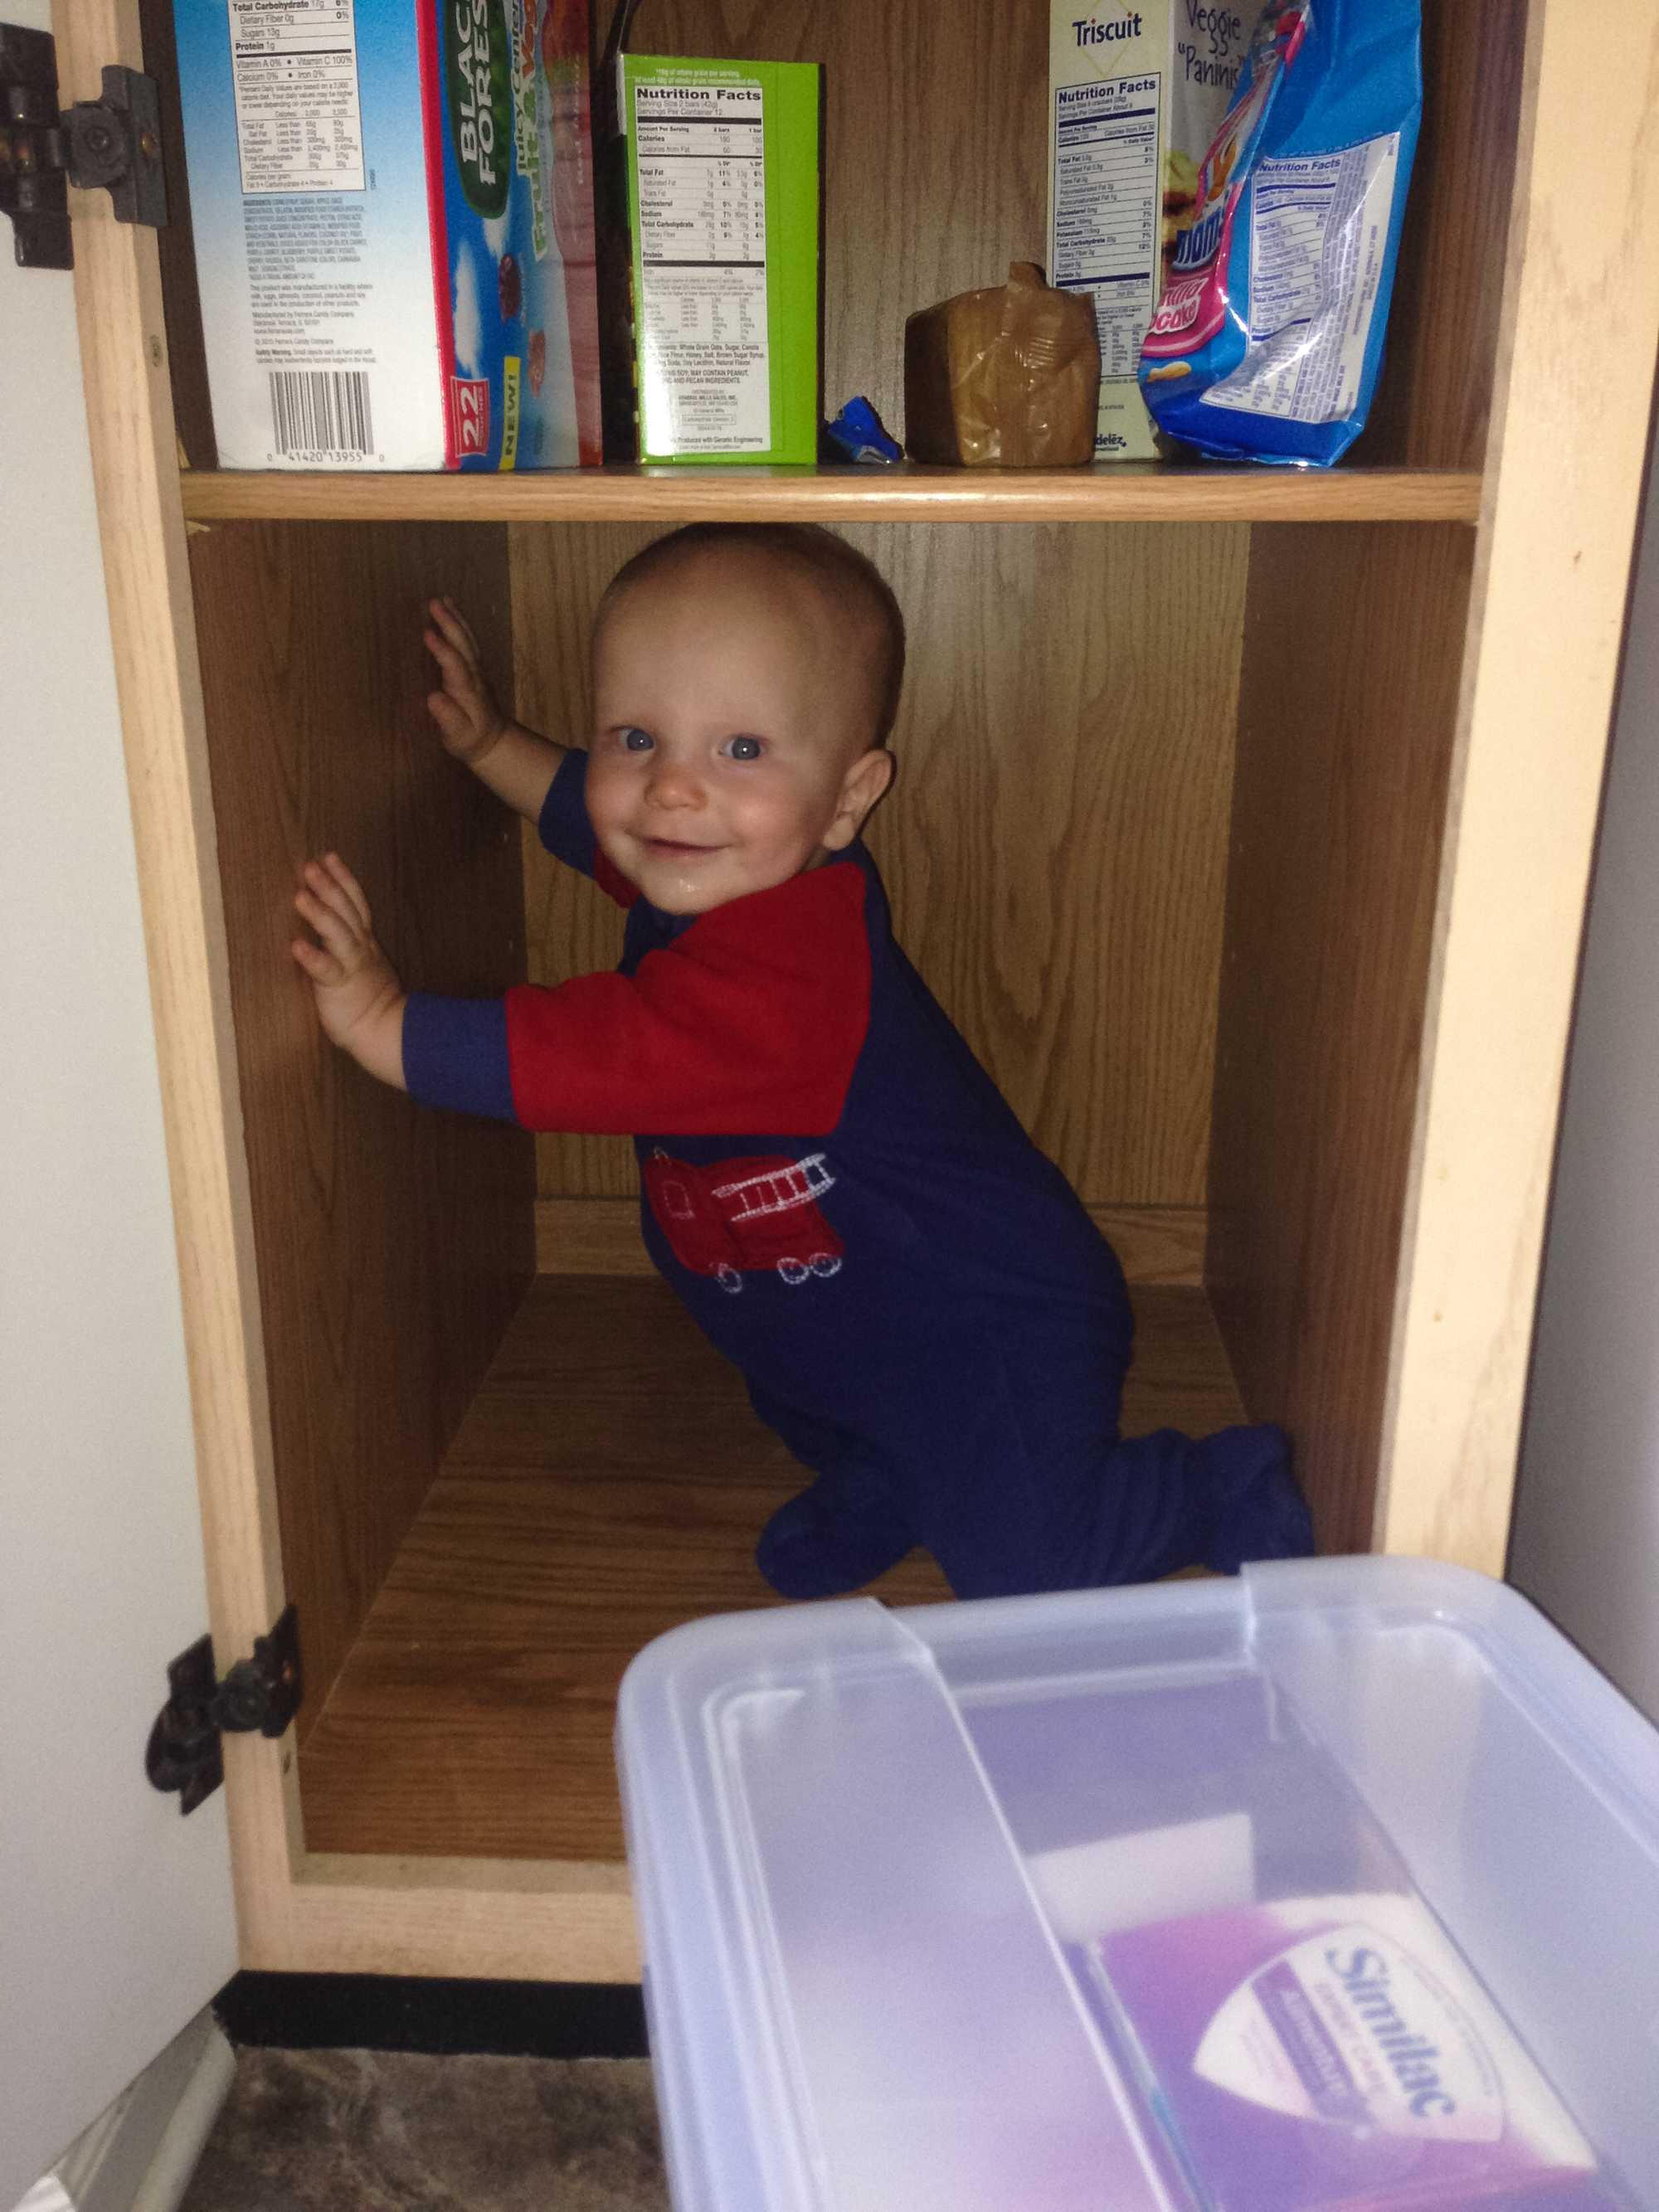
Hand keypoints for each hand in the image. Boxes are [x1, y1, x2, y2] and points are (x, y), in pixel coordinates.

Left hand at [292, 854, 407, 1090]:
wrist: (387, 1031)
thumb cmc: (371, 1001)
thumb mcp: (365, 965)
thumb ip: (349, 947)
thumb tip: (330, 931)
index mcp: (365, 942)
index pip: (356, 903)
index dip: (343, 879)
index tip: (329, 857)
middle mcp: (360, 948)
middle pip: (346, 910)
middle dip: (330, 886)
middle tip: (312, 865)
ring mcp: (351, 965)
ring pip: (338, 932)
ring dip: (320, 912)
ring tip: (301, 895)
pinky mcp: (339, 986)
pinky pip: (325, 969)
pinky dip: (312, 957)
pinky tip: (296, 946)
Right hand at [424, 596, 509, 765]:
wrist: (493, 741)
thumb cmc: (470, 740)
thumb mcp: (458, 736)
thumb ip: (448, 718)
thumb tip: (434, 698)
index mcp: (466, 689)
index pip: (454, 664)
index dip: (441, 649)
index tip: (427, 634)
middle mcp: (473, 674)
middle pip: (462, 643)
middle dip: (449, 622)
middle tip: (434, 602)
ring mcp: (477, 669)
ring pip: (467, 638)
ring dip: (455, 618)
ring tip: (442, 599)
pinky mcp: (475, 667)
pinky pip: (468, 640)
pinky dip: (460, 624)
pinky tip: (452, 612)